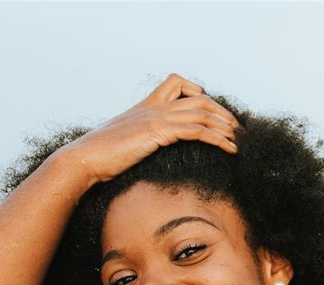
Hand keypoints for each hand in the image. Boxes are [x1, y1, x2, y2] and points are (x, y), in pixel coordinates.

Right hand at [61, 73, 238, 184]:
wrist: (84, 159)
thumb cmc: (101, 158)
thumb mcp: (125, 144)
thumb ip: (141, 141)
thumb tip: (148, 152)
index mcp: (146, 107)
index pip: (178, 84)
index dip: (200, 94)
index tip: (213, 115)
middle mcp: (153, 107)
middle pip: (198, 98)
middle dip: (221, 112)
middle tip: (237, 129)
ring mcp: (155, 117)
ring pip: (201, 112)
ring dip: (225, 125)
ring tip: (239, 139)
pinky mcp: (157, 132)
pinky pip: (195, 130)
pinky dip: (216, 138)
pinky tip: (228, 148)